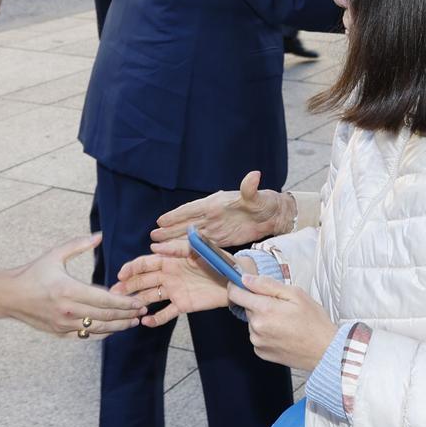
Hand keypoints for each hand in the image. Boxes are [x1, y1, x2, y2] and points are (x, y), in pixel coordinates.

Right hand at [0, 233, 144, 337]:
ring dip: (118, 327)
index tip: (139, 301)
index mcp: (68, 290)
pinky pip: (86, 336)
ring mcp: (63, 324)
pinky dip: (102, 333)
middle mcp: (68, 310)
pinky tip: (113, 329)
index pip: (105, 300)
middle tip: (142, 310)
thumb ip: (78, 245)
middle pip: (106, 316)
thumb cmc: (33, 273)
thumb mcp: (54, 255)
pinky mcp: (59, 333)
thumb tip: (100, 235)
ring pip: (98, 329)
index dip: (125, 303)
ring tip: (133, 322)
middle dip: (127, 315)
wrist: (9, 296)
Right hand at [112, 241, 242, 327]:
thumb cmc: (218, 259)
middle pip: (143, 281)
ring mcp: (174, 291)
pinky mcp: (182, 305)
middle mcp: (168, 275)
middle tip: (114, 293)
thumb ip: (177, 248)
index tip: (121, 274)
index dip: (132, 268)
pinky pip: (166, 314)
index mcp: (170, 259)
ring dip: (137, 301)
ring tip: (126, 308)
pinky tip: (145, 322)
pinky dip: (155, 319)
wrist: (235, 279)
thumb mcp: (198, 248)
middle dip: (128, 286)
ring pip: (150, 296)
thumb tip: (154, 246)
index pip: (145, 263)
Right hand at [151, 171, 290, 246]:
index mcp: (216, 204)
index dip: (177, 215)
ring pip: (191, 234)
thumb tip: (254, 176)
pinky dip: (189, 247)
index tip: (161, 220)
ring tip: (157, 242)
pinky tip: (177, 250)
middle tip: (152, 235)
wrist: (273, 214)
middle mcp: (212, 215)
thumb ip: (250, 188)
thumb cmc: (264, 202)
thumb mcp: (257, 195)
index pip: (193, 209)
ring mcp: (216, 227)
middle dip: (170, 229)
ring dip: (175, 239)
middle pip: (187, 223)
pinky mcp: (222, 238)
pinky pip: (202, 243)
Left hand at [229, 273, 336, 371]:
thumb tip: (245, 278)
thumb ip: (267, 284)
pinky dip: (265, 332)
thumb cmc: (314, 321)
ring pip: (252, 322)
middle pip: (247, 307)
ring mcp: (258, 342)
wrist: (325, 350)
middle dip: (259, 303)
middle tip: (281, 306)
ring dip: (262, 318)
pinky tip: (282, 333)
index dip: (237, 285)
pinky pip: (257, 336)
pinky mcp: (261, 352)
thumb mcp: (295, 294)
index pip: (235, 294)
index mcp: (264, 310)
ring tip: (284, 321)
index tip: (243, 283)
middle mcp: (257, 327)